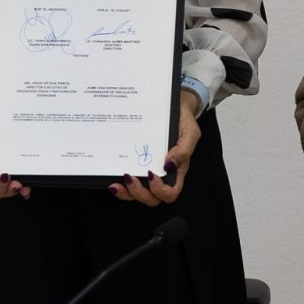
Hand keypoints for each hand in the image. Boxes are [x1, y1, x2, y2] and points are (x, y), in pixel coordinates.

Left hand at [109, 88, 202, 206]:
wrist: (174, 105)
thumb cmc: (183, 120)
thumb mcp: (190, 132)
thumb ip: (183, 150)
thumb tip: (169, 165)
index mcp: (177, 170)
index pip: (170, 192)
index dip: (160, 190)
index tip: (151, 175)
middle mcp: (162, 174)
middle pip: (152, 198)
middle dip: (139, 193)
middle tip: (130, 177)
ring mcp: (148, 170)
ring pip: (138, 194)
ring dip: (127, 193)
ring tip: (117, 184)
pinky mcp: (137, 164)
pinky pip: (129, 182)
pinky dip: (121, 185)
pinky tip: (113, 179)